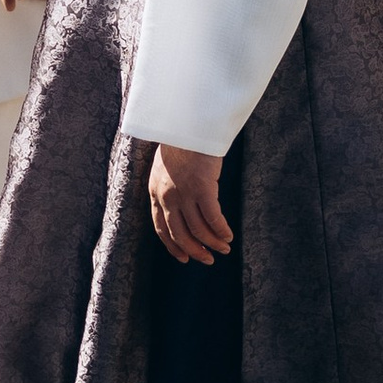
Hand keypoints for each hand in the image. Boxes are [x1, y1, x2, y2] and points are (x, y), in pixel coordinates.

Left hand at [147, 144, 232, 265]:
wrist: (186, 124)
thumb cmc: (181, 143)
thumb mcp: (165, 168)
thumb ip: (169, 188)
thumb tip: (182, 207)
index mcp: (154, 192)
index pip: (161, 228)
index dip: (173, 246)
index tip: (184, 257)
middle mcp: (166, 197)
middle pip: (179, 234)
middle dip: (195, 251)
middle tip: (208, 259)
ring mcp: (184, 194)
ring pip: (198, 229)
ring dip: (212, 242)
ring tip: (224, 247)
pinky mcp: (202, 188)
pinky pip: (212, 218)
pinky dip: (221, 230)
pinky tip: (228, 235)